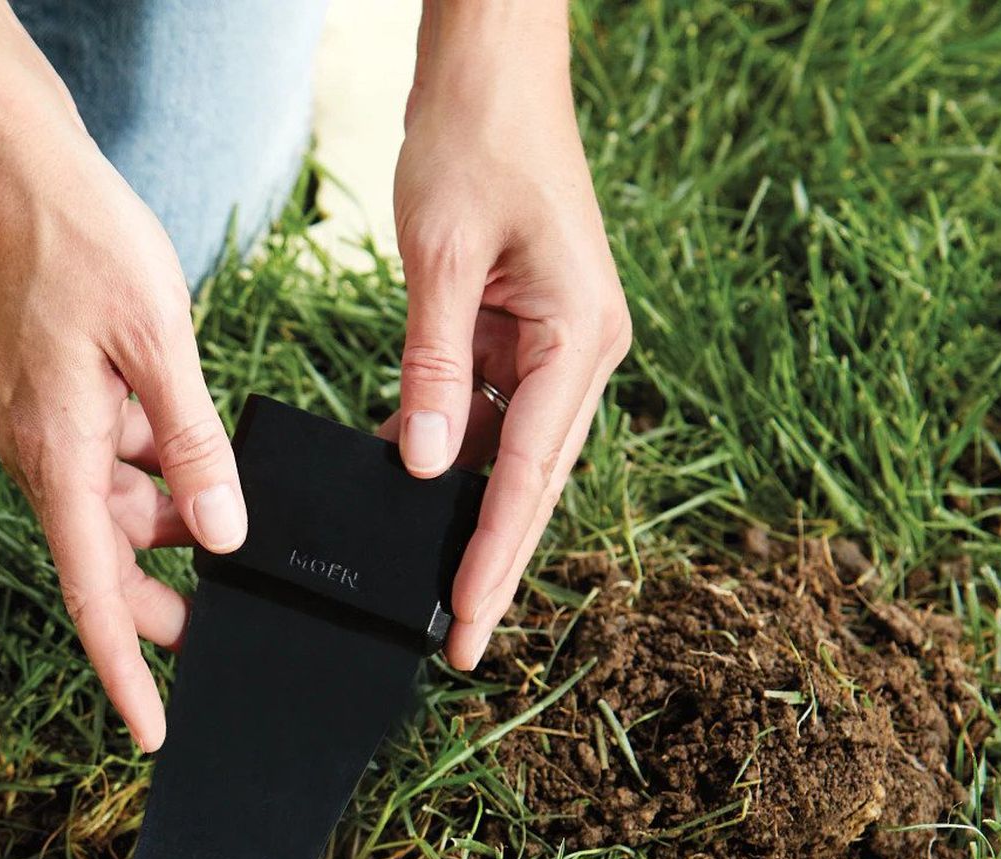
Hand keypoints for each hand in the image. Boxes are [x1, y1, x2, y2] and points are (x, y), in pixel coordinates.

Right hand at [0, 130, 246, 751]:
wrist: (15, 168)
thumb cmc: (85, 242)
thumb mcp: (160, 343)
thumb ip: (192, 445)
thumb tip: (224, 534)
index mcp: (58, 456)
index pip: (93, 595)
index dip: (125, 671)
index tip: (152, 732)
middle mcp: (39, 455)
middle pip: (104, 562)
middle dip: (160, 601)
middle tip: (226, 628)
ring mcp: (40, 429)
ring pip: (111, 511)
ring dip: (165, 525)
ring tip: (230, 521)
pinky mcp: (49, 402)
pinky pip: (105, 463)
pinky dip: (150, 470)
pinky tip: (192, 450)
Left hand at [389, 1, 629, 670]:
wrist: (496, 69)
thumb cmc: (475, 141)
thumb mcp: (441, 256)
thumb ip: (433, 365)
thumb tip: (422, 464)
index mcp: (580, 336)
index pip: (527, 474)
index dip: (493, 558)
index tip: (465, 626)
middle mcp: (584, 350)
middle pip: (530, 483)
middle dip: (491, 564)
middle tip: (455, 646)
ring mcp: (559, 344)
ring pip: (512, 457)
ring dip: (474, 520)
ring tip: (434, 598)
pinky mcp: (528, 333)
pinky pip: (492, 415)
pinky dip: (457, 460)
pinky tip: (416, 501)